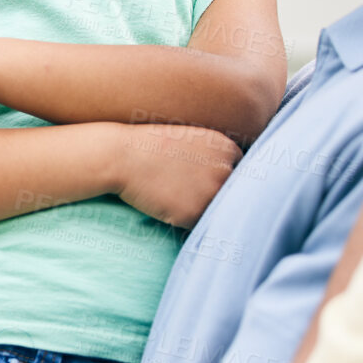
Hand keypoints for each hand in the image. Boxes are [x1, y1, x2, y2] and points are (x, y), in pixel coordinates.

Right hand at [113, 123, 238, 227]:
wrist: (122, 156)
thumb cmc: (149, 145)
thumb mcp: (190, 138)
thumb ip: (214, 155)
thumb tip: (230, 176)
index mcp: (227, 149)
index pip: (241, 171)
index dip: (222, 177)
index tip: (205, 180)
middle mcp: (226, 171)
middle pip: (233, 193)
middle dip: (215, 195)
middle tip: (188, 192)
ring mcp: (211, 193)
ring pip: (217, 211)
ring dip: (202, 210)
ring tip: (177, 199)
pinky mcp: (194, 213)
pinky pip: (198, 224)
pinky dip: (186, 220)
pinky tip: (168, 206)